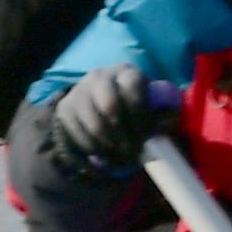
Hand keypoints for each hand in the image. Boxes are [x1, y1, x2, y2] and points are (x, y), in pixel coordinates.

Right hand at [43, 63, 160, 176]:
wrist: (98, 103)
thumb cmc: (134, 107)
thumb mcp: (153, 105)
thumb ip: (164, 113)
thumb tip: (165, 124)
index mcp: (126, 72)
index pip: (133, 86)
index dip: (141, 114)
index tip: (147, 136)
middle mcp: (100, 76)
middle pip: (110, 106)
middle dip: (125, 135)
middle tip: (133, 153)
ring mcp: (80, 91)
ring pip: (94, 125)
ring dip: (111, 147)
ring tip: (121, 159)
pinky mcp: (65, 108)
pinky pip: (79, 134)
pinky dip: (94, 150)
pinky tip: (105, 156)